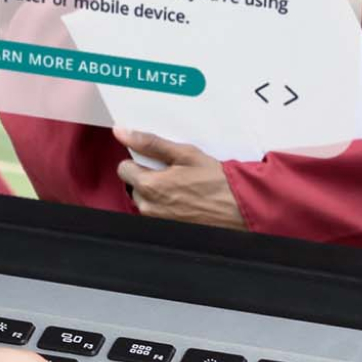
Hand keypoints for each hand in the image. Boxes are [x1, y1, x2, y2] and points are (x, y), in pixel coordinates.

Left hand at [115, 128, 246, 228]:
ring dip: (157, 192)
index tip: (156, 159)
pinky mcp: (167, 228)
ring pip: (146, 200)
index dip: (139, 160)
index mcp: (148, 186)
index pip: (124, 168)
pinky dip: (167, 205)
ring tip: (182, 185)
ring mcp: (157, 221)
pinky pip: (158, 212)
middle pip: (134, 185)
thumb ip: (150, 143)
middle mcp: (148, 207)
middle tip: (173, 171)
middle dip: (148, 177)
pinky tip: (185, 199)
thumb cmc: (215, 182)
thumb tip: (123, 133)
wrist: (239, 208)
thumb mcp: (185, 154)